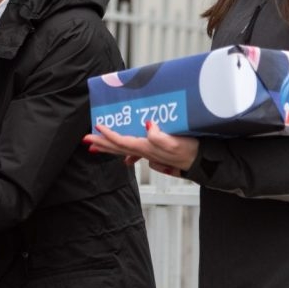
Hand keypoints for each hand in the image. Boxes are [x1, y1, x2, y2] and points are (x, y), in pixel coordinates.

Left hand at [83, 121, 199, 175]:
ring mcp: (150, 152)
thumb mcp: (175, 143)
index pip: (122, 141)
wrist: (202, 162)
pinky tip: (124, 158)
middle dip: (101, 143)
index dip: (108, 134)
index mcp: (147, 147)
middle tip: (85, 140)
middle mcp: (145, 151)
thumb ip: (160, 136)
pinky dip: (126, 151)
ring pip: (124, 149)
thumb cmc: (189, 151)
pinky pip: (135, 151)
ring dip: (109, 147)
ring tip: (96, 146)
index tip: (97, 125)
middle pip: (118, 147)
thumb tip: (148, 126)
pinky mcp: (156, 151)